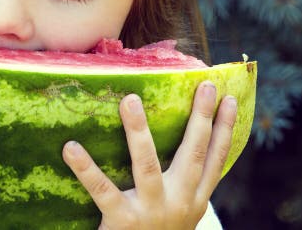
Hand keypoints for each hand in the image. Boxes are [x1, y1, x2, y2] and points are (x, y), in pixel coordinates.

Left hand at [63, 81, 236, 229]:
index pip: (215, 159)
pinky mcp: (123, 221)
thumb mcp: (180, 209)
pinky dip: (86, 169)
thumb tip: (183, 135)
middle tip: (204, 86)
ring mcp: (151, 210)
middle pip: (192, 154)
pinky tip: (71, 147)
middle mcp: (179, 202)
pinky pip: (102, 190)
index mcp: (195, 198)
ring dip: (138, 131)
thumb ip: (182, 180)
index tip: (230, 98)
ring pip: (147, 165)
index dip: (225, 129)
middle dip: (200, 119)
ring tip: (130, 100)